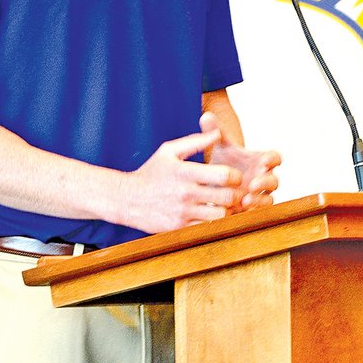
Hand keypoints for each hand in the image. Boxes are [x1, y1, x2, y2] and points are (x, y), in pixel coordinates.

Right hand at [117, 122, 245, 232]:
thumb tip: (218, 134)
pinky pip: (206, 227)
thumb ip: (195, 141)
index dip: (235, 176)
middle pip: (227, 197)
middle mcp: (185, 193)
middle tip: (235, 192)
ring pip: (220, 215)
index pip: (224, 175)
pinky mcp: (178, 227)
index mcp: (186, 172)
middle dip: (236, 194)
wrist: (126, 198)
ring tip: (223, 205)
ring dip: (226, 210)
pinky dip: (212, 222)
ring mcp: (182, 212)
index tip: (233, 177)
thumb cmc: (151, 172)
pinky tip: (209, 215)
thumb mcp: (169, 151)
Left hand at [200, 111, 280, 211]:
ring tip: (245, 200)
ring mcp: (259, 195)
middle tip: (253, 184)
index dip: (272, 160)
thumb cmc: (224, 160)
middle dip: (266, 183)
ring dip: (260, 200)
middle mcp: (264, 178)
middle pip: (274, 181)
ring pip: (269, 200)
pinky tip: (238, 212)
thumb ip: (215, 131)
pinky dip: (251, 212)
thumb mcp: (220, 146)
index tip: (263, 161)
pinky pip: (258, 213)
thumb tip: (205, 115)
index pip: (274, 158)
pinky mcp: (252, 209)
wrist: (217, 181)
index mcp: (261, 160)